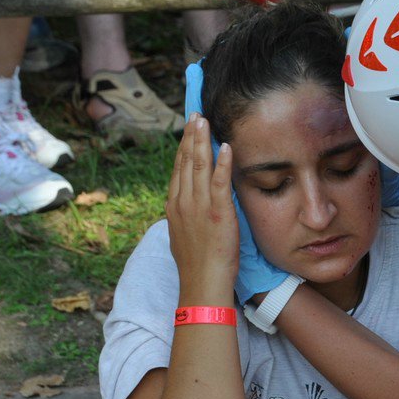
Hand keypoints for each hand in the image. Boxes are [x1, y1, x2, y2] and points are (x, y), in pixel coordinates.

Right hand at [183, 60, 287, 304]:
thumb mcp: (185, 236)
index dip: (183, 147)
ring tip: (205, 120)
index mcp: (174, 207)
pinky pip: (218, 182)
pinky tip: (225, 146)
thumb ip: (187, 217)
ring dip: (202, 141)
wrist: (202, 284)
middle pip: (185, 161)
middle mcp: (182, 202)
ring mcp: (198, 206)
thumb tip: (188, 208)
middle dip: (190, 136)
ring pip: (198, 166)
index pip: (178, 169)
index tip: (188, 130)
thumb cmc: (197, 267)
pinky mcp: (217, 213)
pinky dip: (221, 162)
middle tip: (195, 114)